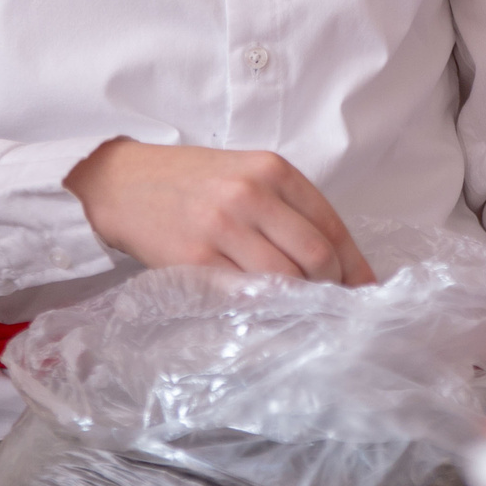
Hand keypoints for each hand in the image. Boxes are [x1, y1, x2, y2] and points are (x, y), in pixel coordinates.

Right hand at [64, 138, 374, 283]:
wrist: (122, 183)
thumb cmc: (192, 183)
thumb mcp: (246, 174)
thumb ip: (288, 208)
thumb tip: (338, 262)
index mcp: (273, 170)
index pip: (332, 225)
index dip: (353, 264)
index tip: (362, 289)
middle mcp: (251, 195)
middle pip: (316, 257)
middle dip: (331, 288)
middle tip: (330, 305)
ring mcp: (222, 228)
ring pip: (284, 280)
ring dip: (299, 304)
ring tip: (300, 313)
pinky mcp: (195, 261)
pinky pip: (244, 295)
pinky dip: (263, 310)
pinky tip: (267, 315)